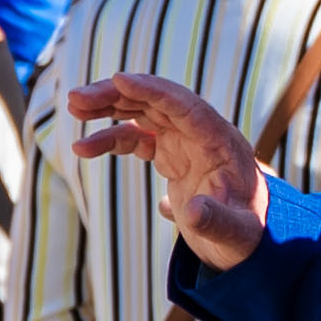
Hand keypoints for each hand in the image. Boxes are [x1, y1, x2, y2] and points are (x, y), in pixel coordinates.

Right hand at [57, 74, 269, 265]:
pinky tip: (83, 148)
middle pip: (156, 102)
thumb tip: (191, 211)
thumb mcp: (235, 233)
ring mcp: (185, 141)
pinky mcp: (171, 154)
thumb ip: (216, 221)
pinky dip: (110, 139)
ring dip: (108, 107)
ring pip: (142, 112)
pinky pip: (136, 137)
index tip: (120, 80)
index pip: (185, 106)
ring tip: (74, 108)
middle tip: (77, 99)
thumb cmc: (246, 235)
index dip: (153, 91)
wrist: (246, 240)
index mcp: (220, 142)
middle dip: (117, 95)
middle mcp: (201, 133)